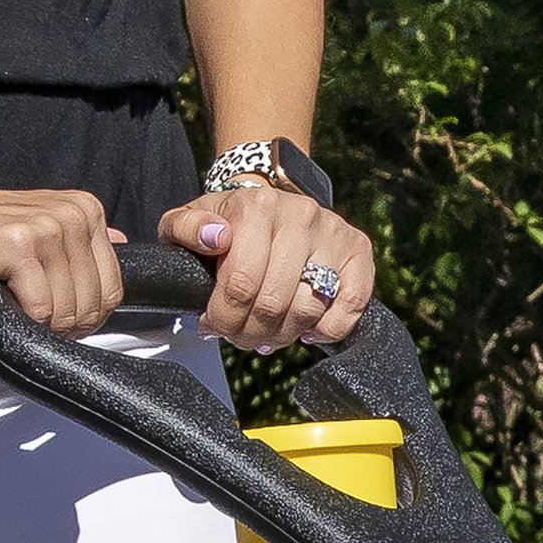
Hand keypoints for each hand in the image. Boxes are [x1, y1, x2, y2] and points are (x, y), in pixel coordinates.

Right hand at [0, 183, 123, 329]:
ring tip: (9, 291)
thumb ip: (80, 243)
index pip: (112, 292)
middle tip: (24, 300)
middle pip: (93, 306)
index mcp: (85, 211)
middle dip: (61, 322)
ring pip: (68, 311)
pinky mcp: (18, 243)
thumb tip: (122, 242)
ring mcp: (46, 226)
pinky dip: (19, 314)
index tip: (50, 304)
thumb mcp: (38, 235)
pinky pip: (41, 310)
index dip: (83, 314)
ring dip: (38, 320)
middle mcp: (71, 214)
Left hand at [157, 181, 372, 348]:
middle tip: (240, 337)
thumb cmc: (230, 222)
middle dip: (251, 332)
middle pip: (274, 303)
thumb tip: (214, 237)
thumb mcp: (190, 220)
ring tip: (268, 335)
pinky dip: (328, 329)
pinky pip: (350, 306)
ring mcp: (333, 233)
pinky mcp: (358, 250)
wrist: (271, 204)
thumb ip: (184, 229)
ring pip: (308, 310)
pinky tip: (307, 329)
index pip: (241, 283)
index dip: (224, 317)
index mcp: (256, 207)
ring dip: (285, 335)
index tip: (214, 327)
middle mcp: (299, 216)